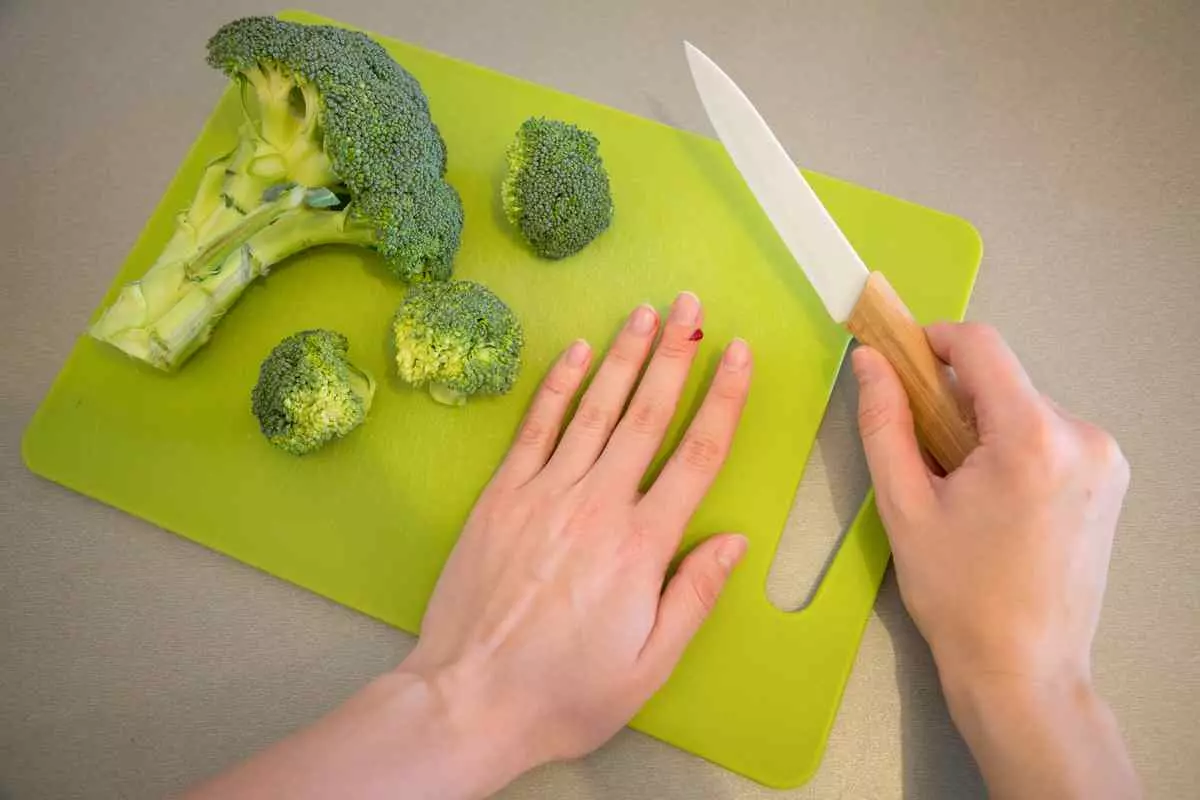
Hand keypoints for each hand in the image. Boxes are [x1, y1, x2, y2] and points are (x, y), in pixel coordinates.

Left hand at [399, 292, 751, 787]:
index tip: (739, 353)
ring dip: (624, 356)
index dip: (723, 398)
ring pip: (594, 409)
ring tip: (647, 312)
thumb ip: (695, 595)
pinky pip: (535, 428)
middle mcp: (598, 505)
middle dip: (675, 355)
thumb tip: (733, 539)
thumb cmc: (566, 692)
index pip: (696, 454)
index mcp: (643, 546)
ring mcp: (544, 495)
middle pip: (646, 415)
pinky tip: (577, 351)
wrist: (470, 699)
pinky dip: (558, 385)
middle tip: (692, 305)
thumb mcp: (650, 664)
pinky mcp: (501, 497)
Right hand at [852, 322, 1137, 797]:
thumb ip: (883, 422)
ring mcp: (1106, 458)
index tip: (898, 358)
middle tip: (920, 451)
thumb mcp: (904, 505)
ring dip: (984, 426)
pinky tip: (994, 499)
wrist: (1025, 670)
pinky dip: (1013, 447)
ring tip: (959, 488)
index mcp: (1031, 438)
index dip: (932, 339)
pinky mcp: (1111, 478)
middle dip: (955, 399)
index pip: (981, 346)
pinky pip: (1049, 435)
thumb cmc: (958, 595)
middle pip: (1003, 380)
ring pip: (1024, 407)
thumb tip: (869, 361)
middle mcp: (1082, 436)